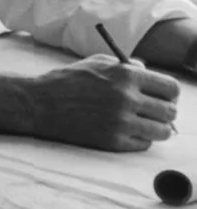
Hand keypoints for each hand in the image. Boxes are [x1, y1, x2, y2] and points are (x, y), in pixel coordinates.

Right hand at [21, 57, 178, 151]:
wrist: (37, 104)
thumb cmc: (66, 81)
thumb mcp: (97, 63)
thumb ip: (128, 67)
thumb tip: (151, 74)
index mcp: (126, 75)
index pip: (171, 88)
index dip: (170, 94)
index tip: (163, 97)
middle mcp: (126, 98)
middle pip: (170, 111)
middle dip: (164, 112)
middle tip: (153, 113)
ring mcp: (120, 122)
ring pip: (162, 131)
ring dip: (156, 129)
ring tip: (143, 124)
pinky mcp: (112, 141)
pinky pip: (143, 144)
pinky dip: (139, 139)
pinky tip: (126, 132)